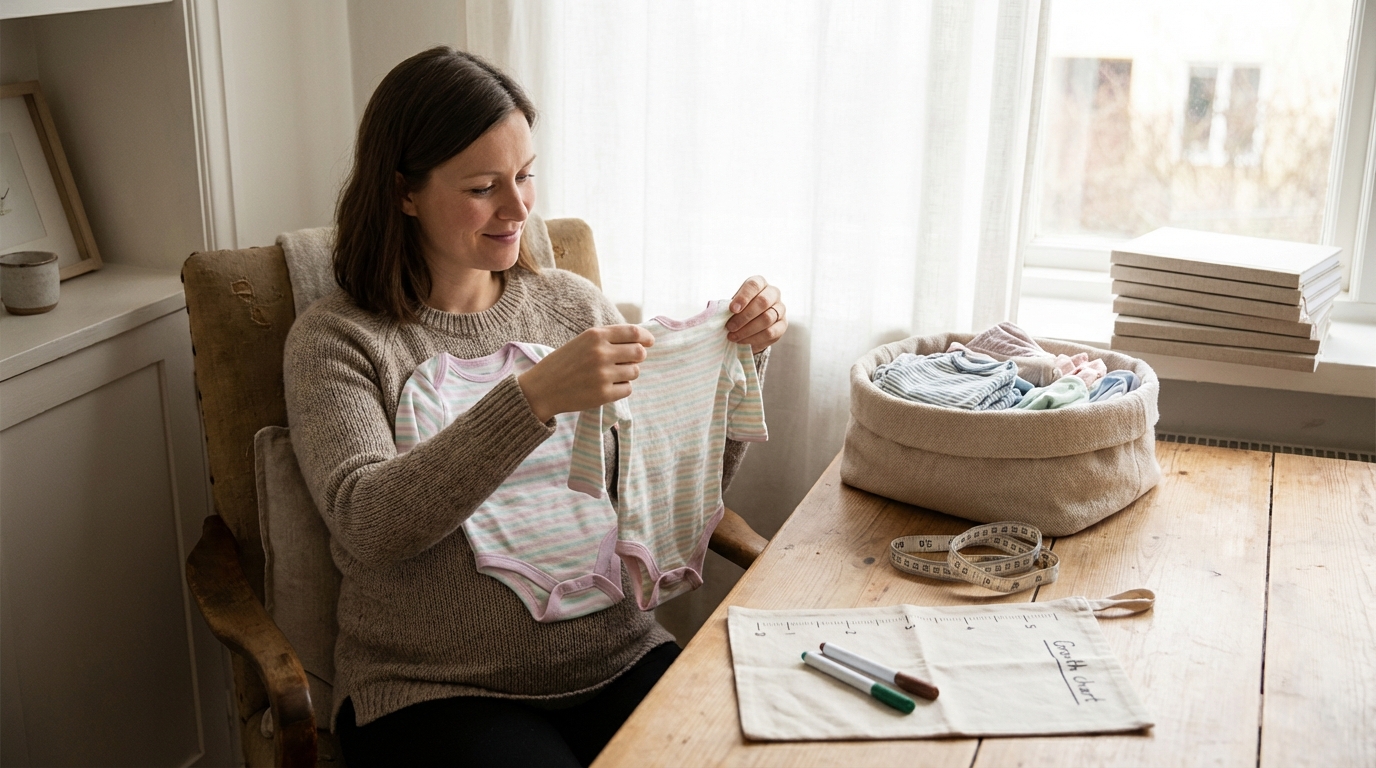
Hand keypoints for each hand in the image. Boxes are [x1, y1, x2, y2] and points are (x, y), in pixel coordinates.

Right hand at [517, 325, 653, 421]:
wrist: (542, 389)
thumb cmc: (563, 363)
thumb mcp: (582, 341)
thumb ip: (608, 338)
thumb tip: (640, 341)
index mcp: (596, 335)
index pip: (633, 333)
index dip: (646, 337)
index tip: (650, 342)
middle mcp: (601, 353)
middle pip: (639, 352)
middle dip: (637, 357)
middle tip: (627, 361)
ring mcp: (603, 374)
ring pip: (635, 372)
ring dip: (628, 373)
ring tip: (611, 375)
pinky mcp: (604, 394)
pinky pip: (627, 389)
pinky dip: (621, 388)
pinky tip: (607, 386)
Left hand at [725, 276, 786, 353]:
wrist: (751, 324)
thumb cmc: (738, 311)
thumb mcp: (732, 305)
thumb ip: (727, 307)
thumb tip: (718, 313)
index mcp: (759, 283)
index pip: (753, 285)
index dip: (743, 297)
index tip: (732, 309)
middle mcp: (773, 293)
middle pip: (763, 302)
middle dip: (744, 316)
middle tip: (730, 327)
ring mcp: (780, 309)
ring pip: (767, 318)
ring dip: (747, 330)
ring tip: (733, 337)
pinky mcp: (783, 325)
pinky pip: (771, 333)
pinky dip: (754, 339)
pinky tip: (742, 342)